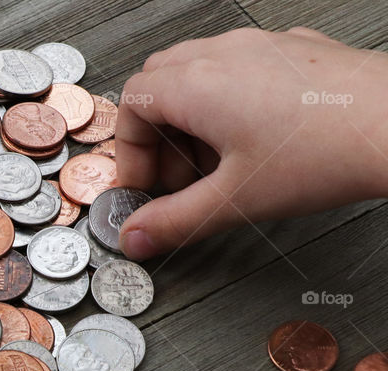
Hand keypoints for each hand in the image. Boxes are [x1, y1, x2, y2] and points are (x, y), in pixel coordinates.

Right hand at [116, 27, 387, 259]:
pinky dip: (227, 104)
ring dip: (190, 121)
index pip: (131, 105)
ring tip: (215, 166)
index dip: (129, 152)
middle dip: (157, 136)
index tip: (142, 187)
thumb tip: (136, 236)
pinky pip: (239, 68)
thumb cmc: (328, 151)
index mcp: (196, 84)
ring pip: (197, 73)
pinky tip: (255, 141)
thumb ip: (175, 221)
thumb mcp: (236, 200)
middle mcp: (223, 54)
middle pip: (158, 84)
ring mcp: (260, 46)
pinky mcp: (294, 51)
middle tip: (175, 180)